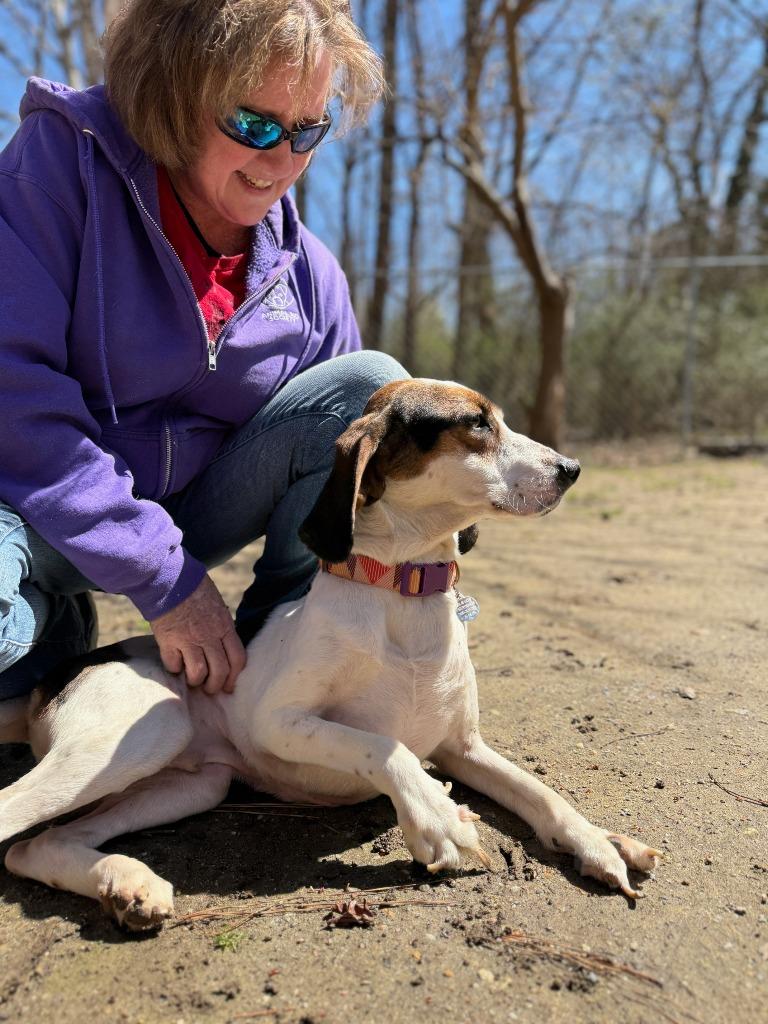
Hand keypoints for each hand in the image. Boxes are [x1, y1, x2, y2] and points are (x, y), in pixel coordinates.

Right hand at [149, 575, 246, 694]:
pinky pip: (173, 665)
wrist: (168, 577)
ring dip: (195, 681)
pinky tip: (174, 664)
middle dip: (215, 685)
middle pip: (220, 671)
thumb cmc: (193, 587)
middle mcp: (209, 635)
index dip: (234, 677)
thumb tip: (223, 643)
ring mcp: (188, 639)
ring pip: (198, 673)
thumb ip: (221, 625)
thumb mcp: (216, 604)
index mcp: (224, 625)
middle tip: (209, 689)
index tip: (229, 686)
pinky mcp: (167, 640)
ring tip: (192, 680)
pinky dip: (174, 669)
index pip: (238, 658)